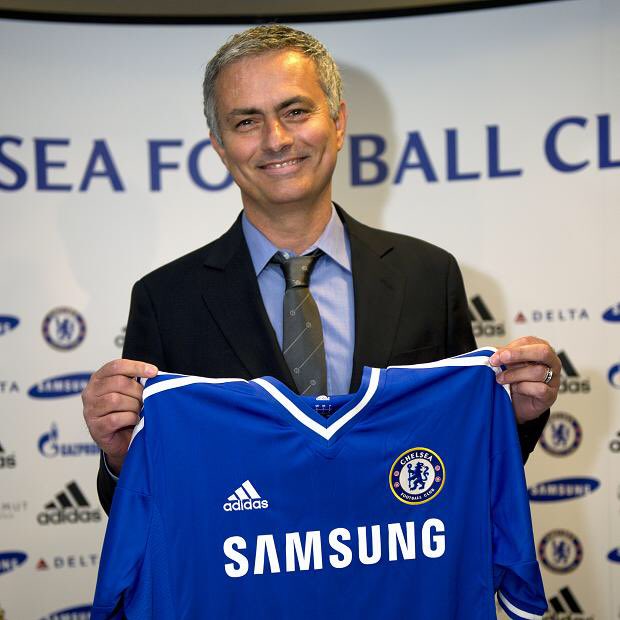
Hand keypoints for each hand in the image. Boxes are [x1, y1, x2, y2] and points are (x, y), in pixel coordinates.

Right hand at [82, 359, 157, 474]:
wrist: (121, 440)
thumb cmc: (126, 411)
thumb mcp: (130, 392)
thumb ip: (135, 381)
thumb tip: (154, 373)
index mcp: (99, 378)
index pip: (116, 366)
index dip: (136, 367)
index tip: (154, 372)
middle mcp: (90, 392)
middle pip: (119, 383)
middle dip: (138, 391)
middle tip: (144, 400)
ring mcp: (90, 410)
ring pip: (116, 400)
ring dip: (134, 406)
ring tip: (138, 411)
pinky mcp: (95, 428)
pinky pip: (116, 418)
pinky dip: (130, 419)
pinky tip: (134, 421)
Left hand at [489, 337, 560, 423]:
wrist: (518, 404)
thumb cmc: (514, 380)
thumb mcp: (507, 364)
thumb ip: (503, 357)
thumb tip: (494, 354)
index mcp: (540, 349)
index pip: (529, 342)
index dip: (510, 348)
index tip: (495, 356)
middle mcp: (551, 362)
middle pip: (542, 352)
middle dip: (518, 354)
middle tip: (499, 360)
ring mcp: (554, 379)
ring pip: (538, 371)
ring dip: (514, 375)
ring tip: (501, 379)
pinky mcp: (551, 395)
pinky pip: (540, 389)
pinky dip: (523, 388)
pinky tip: (515, 388)